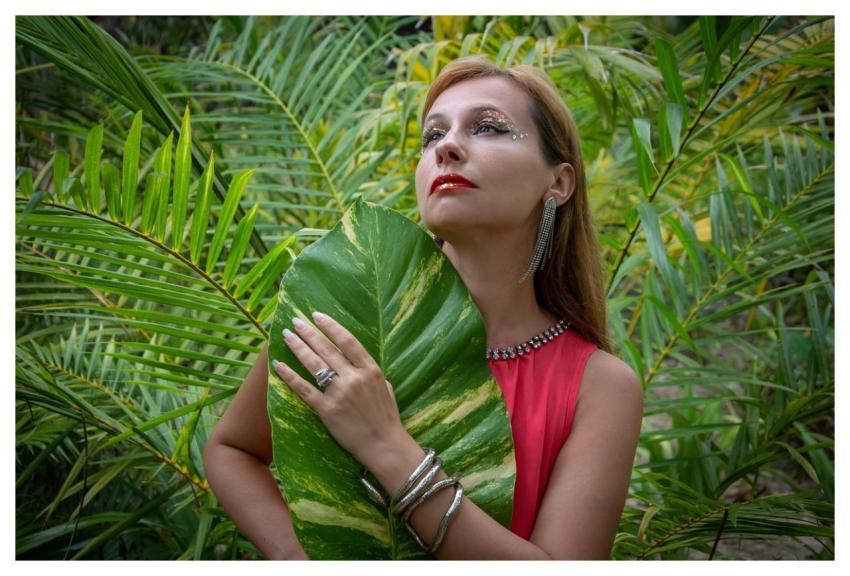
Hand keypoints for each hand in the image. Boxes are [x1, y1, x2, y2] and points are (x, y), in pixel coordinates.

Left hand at [272, 311, 407, 467]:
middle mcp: (354, 378)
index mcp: (371, 370)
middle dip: (309, 333)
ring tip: (286, 335)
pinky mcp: (327, 410)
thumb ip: (370, 372)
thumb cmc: (387, 418)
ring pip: (314, 364)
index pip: (347, 341)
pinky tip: (278, 365)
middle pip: (327, 349)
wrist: (384, 445)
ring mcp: (339, 394)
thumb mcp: (386, 387)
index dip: (331, 326)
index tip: (317, 315)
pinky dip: (289, 376)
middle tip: (295, 321)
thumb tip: (357, 359)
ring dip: (298, 347)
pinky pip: (304, 389)